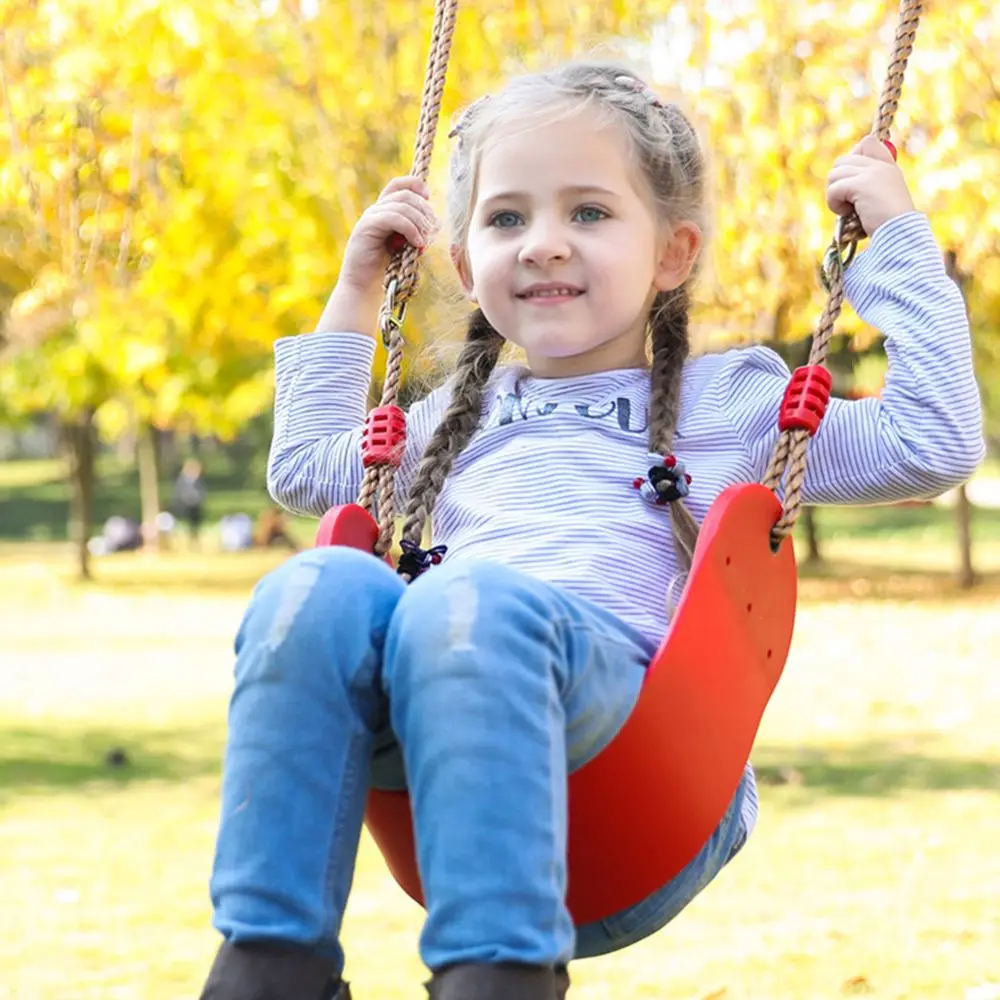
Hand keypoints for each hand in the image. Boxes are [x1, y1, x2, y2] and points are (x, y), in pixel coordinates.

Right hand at [338, 175, 439, 295]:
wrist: (363, 285)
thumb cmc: (386, 268)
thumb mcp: (406, 245)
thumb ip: (416, 231)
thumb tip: (437, 222)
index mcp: (384, 210)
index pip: (399, 184)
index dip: (416, 185)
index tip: (428, 198)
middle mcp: (376, 210)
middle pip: (405, 195)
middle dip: (424, 210)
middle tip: (432, 230)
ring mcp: (371, 217)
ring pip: (402, 206)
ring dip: (420, 222)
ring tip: (425, 241)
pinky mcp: (368, 227)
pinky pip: (394, 218)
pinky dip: (410, 229)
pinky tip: (418, 244)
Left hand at [826, 134, 914, 235]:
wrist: (899, 232)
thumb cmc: (889, 224)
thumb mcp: (882, 198)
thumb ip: (868, 185)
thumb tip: (841, 182)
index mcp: (888, 166)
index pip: (866, 143)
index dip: (852, 159)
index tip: (853, 182)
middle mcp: (880, 166)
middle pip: (841, 161)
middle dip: (838, 183)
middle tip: (846, 201)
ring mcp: (871, 173)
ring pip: (834, 174)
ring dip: (834, 195)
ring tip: (847, 209)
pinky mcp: (861, 185)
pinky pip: (834, 188)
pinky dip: (834, 203)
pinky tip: (846, 213)